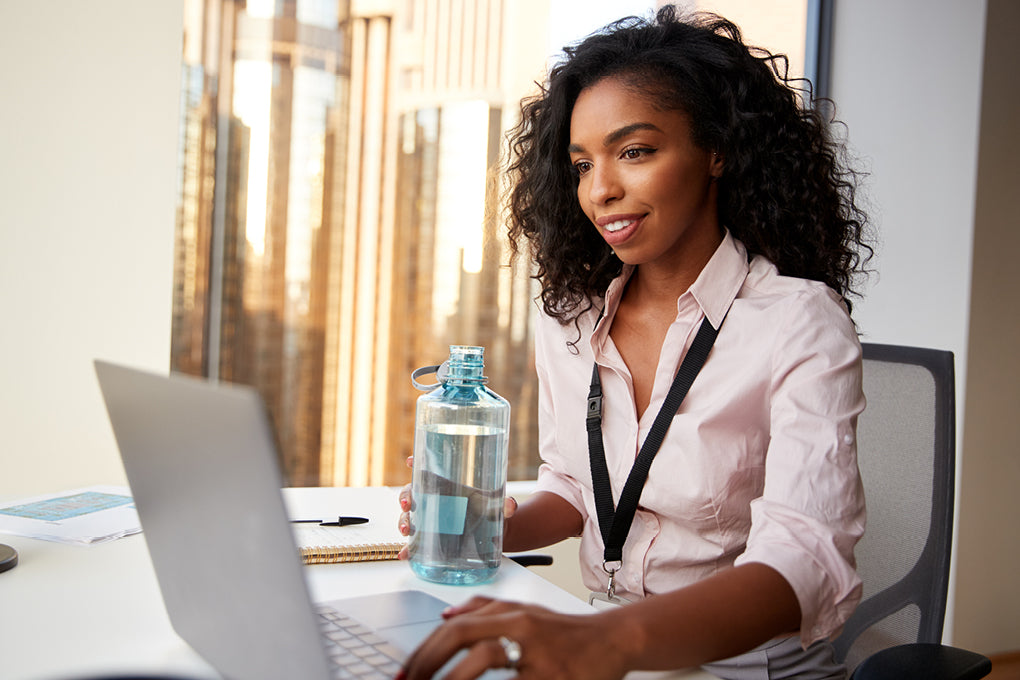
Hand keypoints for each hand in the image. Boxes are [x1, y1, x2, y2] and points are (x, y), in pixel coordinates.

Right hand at [396, 456, 517, 559]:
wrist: (491, 536)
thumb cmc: (488, 512)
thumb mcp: (495, 506)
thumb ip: (504, 505)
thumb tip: (511, 505)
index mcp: (445, 486)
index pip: (426, 471)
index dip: (416, 464)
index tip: (411, 461)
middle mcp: (432, 501)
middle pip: (410, 493)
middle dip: (404, 497)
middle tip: (408, 503)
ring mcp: (428, 520)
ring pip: (408, 516)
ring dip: (403, 522)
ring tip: (407, 530)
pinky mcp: (429, 540)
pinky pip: (413, 543)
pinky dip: (407, 549)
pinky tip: (405, 555)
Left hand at [396, 596, 629, 679]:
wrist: (613, 641)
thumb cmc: (565, 632)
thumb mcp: (525, 612)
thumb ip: (485, 609)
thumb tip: (444, 616)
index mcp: (509, 614)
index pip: (455, 626)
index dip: (425, 649)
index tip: (405, 672)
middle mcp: (520, 627)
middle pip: (463, 636)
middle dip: (428, 663)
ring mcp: (538, 653)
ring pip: (485, 658)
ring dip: (453, 678)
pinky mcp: (552, 677)